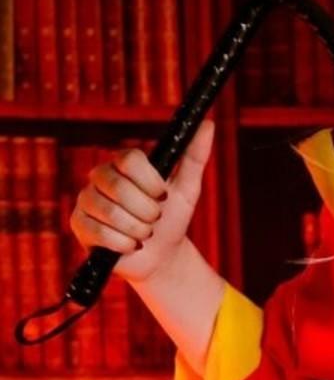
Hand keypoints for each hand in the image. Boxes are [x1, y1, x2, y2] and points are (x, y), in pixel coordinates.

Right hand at [70, 118, 214, 284]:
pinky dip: (124, 244)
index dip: (149, 181)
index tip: (164, 195)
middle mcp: (100, 177)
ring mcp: (86, 200)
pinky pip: (101, 233)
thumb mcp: (188, 188)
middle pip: (119, 186)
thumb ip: (195, 156)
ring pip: (111, 213)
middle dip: (147, 210)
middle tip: (155, 219)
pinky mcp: (79, 224)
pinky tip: (130, 245)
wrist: (161, 256)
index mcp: (123, 163)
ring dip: (138, 230)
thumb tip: (208, 123)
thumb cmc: (172, 218)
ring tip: (145, 233)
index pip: (129, 159)